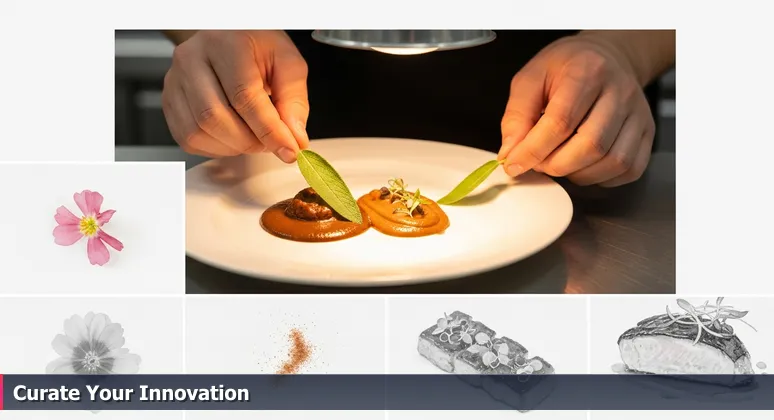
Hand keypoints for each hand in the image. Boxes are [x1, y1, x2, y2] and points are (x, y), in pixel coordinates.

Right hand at [161, 30, 308, 161]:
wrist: (229, 37)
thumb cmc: (257, 48)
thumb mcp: (287, 63)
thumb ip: (293, 100)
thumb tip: (293, 139)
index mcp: (225, 44)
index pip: (243, 96)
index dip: (268, 130)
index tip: (289, 149)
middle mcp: (192, 59)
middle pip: (215, 117)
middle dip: (250, 141)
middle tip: (271, 143)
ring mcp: (175, 81)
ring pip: (199, 132)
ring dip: (234, 146)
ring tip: (254, 136)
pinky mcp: (169, 101)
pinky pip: (189, 139)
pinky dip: (217, 148)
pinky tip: (234, 136)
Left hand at [498, 34, 655, 186]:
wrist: (605, 58)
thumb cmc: (565, 69)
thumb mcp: (530, 79)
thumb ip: (516, 116)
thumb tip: (510, 154)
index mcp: (587, 72)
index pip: (561, 122)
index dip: (533, 150)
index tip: (514, 164)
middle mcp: (620, 91)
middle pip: (591, 145)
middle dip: (555, 165)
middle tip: (538, 162)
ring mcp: (638, 114)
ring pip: (612, 161)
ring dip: (577, 173)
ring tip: (558, 161)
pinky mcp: (647, 133)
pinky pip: (628, 169)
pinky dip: (601, 177)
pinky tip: (582, 165)